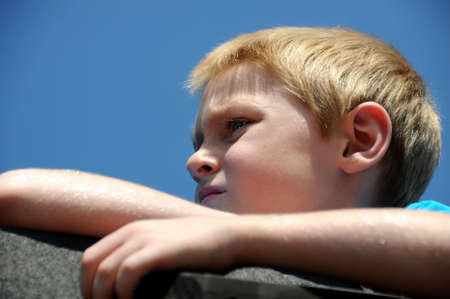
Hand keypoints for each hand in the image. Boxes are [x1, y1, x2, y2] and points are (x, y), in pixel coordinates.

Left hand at [80, 217, 239, 298]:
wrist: (228, 236)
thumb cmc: (200, 246)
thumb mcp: (164, 244)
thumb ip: (144, 254)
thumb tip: (127, 279)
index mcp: (131, 230)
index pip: (92, 256)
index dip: (88, 284)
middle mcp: (133, 232)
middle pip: (90, 264)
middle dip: (90, 292)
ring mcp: (144, 239)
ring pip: (103, 272)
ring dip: (104, 297)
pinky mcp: (158, 250)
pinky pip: (126, 274)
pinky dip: (123, 294)